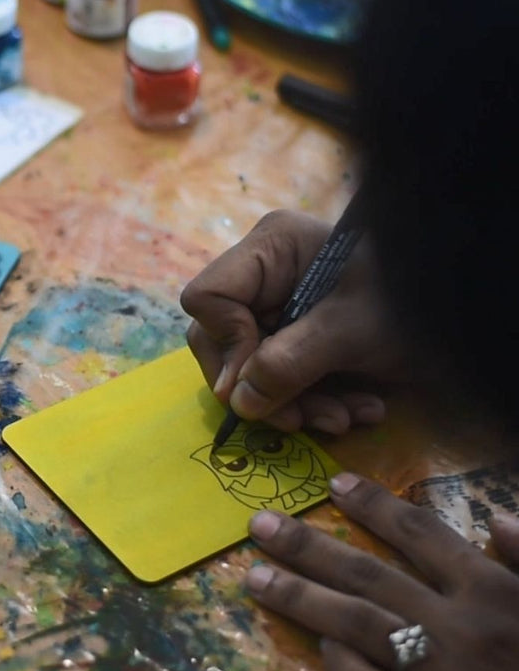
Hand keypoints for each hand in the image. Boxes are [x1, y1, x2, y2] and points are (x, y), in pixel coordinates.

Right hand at [180, 209, 404, 433]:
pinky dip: (314, 400)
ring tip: (343, 419)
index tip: (258, 381)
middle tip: (297, 421)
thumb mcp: (349, 332)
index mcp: (272, 249)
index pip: (208, 298)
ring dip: (295, 404)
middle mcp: (265, 276)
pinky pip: (281, 376)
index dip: (226, 343)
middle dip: (262, 387)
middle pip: (221, 339)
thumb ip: (288, 364)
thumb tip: (237, 402)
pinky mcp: (297, 336)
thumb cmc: (409, 300)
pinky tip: (356, 409)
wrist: (464, 313)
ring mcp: (279, 307)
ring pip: (250, 367)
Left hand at [246, 472, 518, 670]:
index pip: (424, 535)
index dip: (375, 505)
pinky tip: (319, 645)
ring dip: (302, 597)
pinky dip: (343, 664)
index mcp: (498, 593)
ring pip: (358, 626)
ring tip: (256, 576)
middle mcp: (465, 629)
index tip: (332, 483)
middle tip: (259, 524)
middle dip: (309, 546)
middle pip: (370, 576)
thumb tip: (500, 520)